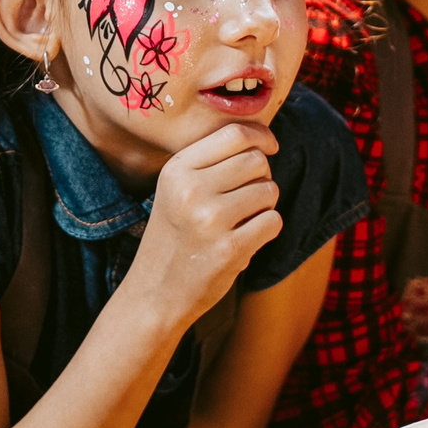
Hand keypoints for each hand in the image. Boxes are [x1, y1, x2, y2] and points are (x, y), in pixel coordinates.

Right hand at [130, 122, 283, 325]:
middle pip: (256, 160)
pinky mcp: (230, 249)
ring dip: (264, 205)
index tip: (270, 146)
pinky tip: (245, 238)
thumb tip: (264, 141)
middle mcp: (191, 190)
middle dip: (261, 177)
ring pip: (269, 190)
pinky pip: (273, 221)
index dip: (261, 136)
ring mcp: (210, 220)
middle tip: (246, 198)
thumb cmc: (175, 236)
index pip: (233, 133)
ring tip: (241, 221)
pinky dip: (267, 229)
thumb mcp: (176, 190)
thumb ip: (211, 162)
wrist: (155, 293)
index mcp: (176, 170)